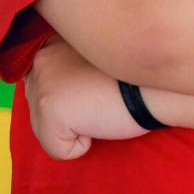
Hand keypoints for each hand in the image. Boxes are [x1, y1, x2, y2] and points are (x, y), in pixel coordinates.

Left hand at [25, 36, 151, 158]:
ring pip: (44, 130)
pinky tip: (101, 122)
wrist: (156, 85)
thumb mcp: (97, 57)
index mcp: (54, 43)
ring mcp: (44, 86)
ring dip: (74, 129)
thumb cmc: (136, 74)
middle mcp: (42, 60)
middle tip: (99, 101)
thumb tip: (62, 94)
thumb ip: (71, 64)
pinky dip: (81, 146)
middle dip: (66, 114)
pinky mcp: (52, 112)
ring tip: (102, 109)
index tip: (91, 91)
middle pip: (38, 108)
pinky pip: (58, 149)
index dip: (66, 96)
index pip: (40, 83)